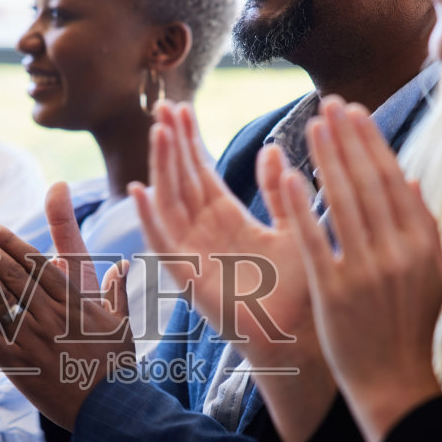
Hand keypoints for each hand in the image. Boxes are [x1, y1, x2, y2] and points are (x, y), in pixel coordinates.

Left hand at [0, 190, 131, 430]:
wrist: (111, 408)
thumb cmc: (117, 367)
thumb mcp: (122, 324)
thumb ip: (116, 292)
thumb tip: (122, 265)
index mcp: (74, 303)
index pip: (39, 265)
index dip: (13, 243)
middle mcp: (51, 316)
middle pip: (14, 275)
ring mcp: (33, 340)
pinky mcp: (18, 365)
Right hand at [130, 102, 315, 371]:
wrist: (302, 335)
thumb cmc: (301, 289)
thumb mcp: (294, 227)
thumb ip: (280, 191)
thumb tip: (272, 148)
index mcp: (226, 221)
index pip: (199, 173)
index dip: (188, 142)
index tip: (181, 108)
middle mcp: (204, 235)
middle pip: (179, 181)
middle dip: (171, 145)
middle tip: (163, 106)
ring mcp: (193, 256)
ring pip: (168, 204)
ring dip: (161, 168)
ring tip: (158, 132)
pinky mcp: (189, 280)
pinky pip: (162, 245)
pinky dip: (148, 218)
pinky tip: (140, 190)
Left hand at [278, 97, 441, 441]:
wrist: (394, 384)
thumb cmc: (408, 328)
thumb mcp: (431, 276)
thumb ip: (423, 227)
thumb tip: (411, 179)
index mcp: (422, 244)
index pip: (394, 179)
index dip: (373, 142)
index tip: (354, 112)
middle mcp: (399, 252)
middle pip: (369, 181)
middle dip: (348, 138)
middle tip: (329, 103)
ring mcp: (367, 271)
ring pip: (344, 202)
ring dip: (327, 158)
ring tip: (311, 125)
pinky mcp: (335, 292)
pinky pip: (315, 239)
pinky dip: (302, 205)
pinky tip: (288, 174)